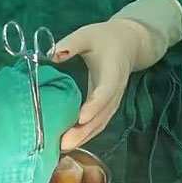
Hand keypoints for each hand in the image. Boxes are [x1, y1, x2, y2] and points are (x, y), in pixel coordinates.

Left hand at [54, 19, 154, 151]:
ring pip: (100, 124)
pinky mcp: (107, 107)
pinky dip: (85, 135)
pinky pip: (98, 125)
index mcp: (112, 73)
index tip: (81, 118)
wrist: (130, 44)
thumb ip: (71, 44)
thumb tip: (52, 54)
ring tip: (63, 148)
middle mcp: (115, 92)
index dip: (94, 106)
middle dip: (84, 131)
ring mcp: (112, 102)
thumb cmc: (105, 38)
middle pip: (101, 116)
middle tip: (64, 143)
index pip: (105, 93)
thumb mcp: (87, 34)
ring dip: (83, 138)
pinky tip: (69, 143)